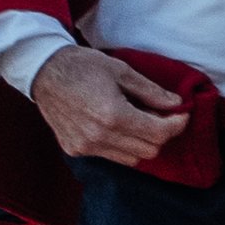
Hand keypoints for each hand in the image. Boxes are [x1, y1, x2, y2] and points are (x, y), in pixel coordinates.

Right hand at [32, 44, 190, 165]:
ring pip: (132, 159)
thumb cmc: (82, 66)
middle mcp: (100, 136)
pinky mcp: (76, 150)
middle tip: (160, 115)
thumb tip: (176, 104)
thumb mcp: (121, 71)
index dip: (177, 125)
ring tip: (138, 121)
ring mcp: (86, 146)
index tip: (182, 114)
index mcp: (113, 115)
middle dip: (161, 134)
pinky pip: (111, 156)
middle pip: (149, 151)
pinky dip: (121, 146)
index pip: (159, 134)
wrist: (43, 72)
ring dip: (142, 143)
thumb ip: (151, 91)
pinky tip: (115, 126)